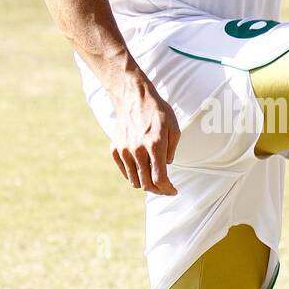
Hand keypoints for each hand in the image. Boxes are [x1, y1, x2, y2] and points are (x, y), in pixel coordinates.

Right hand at [110, 74, 180, 193]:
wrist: (133, 97)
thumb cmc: (157, 111)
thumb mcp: (174, 128)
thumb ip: (172, 150)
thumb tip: (166, 166)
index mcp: (155, 145)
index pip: (160, 179)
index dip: (167, 190)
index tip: (173, 191)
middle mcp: (138, 150)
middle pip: (147, 184)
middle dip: (158, 190)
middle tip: (165, 189)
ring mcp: (124, 150)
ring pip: (135, 180)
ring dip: (145, 183)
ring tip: (153, 179)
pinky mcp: (115, 149)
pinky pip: (125, 171)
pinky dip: (133, 174)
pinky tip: (141, 169)